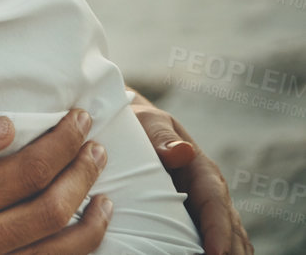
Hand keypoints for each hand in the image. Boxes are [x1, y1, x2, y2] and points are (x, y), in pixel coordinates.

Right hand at [0, 111, 114, 254]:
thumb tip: (2, 126)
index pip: (27, 170)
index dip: (62, 143)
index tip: (80, 119)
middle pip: (52, 211)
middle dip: (83, 175)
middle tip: (98, 148)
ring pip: (57, 254)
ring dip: (91, 225)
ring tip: (106, 198)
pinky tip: (79, 243)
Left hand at [129, 92, 251, 254]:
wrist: (135, 126)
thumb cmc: (141, 125)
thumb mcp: (150, 123)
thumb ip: (164, 137)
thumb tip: (183, 152)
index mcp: (202, 170)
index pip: (215, 202)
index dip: (218, 229)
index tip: (215, 252)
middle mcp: (209, 192)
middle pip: (228, 226)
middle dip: (230, 249)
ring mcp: (203, 208)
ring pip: (227, 237)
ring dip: (228, 252)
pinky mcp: (193, 218)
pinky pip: (210, 239)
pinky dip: (218, 251)